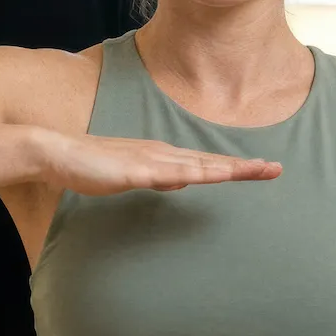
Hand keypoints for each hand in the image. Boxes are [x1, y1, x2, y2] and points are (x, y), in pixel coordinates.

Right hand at [39, 130, 280, 196]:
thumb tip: (180, 182)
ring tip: (260, 170)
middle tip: (277, 169)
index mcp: (162, 155)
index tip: (261, 169)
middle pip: (212, 161)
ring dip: (232, 168)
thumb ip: (157, 177)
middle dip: (245, 166)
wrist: (59, 153)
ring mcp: (153, 160)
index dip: (234, 166)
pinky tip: (219, 176)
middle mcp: (164, 153)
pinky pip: (177, 174)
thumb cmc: (90, 165)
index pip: (205, 162)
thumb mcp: (131, 175)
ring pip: (201, 165)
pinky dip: (202, 174)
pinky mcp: (139, 170)